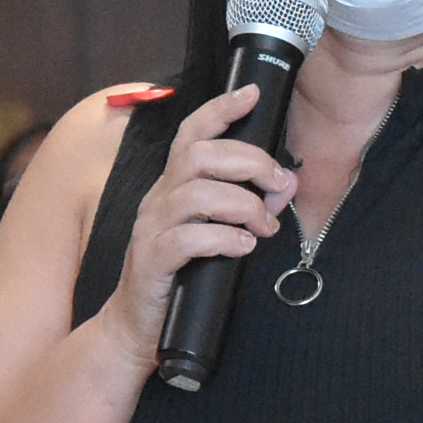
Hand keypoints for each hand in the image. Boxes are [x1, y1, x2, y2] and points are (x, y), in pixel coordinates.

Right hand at [93, 83, 294, 354]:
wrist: (136, 328)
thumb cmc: (181, 277)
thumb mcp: (216, 234)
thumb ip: (247, 206)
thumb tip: (286, 185)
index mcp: (173, 186)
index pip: (192, 134)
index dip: (220, 110)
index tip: (252, 94)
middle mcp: (159, 199)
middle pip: (201, 155)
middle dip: (250, 161)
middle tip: (280, 183)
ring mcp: (151, 229)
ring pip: (197, 193)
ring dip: (243, 205)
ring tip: (266, 226)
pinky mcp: (152, 261)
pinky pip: (187, 238)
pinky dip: (223, 238)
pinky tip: (244, 246)